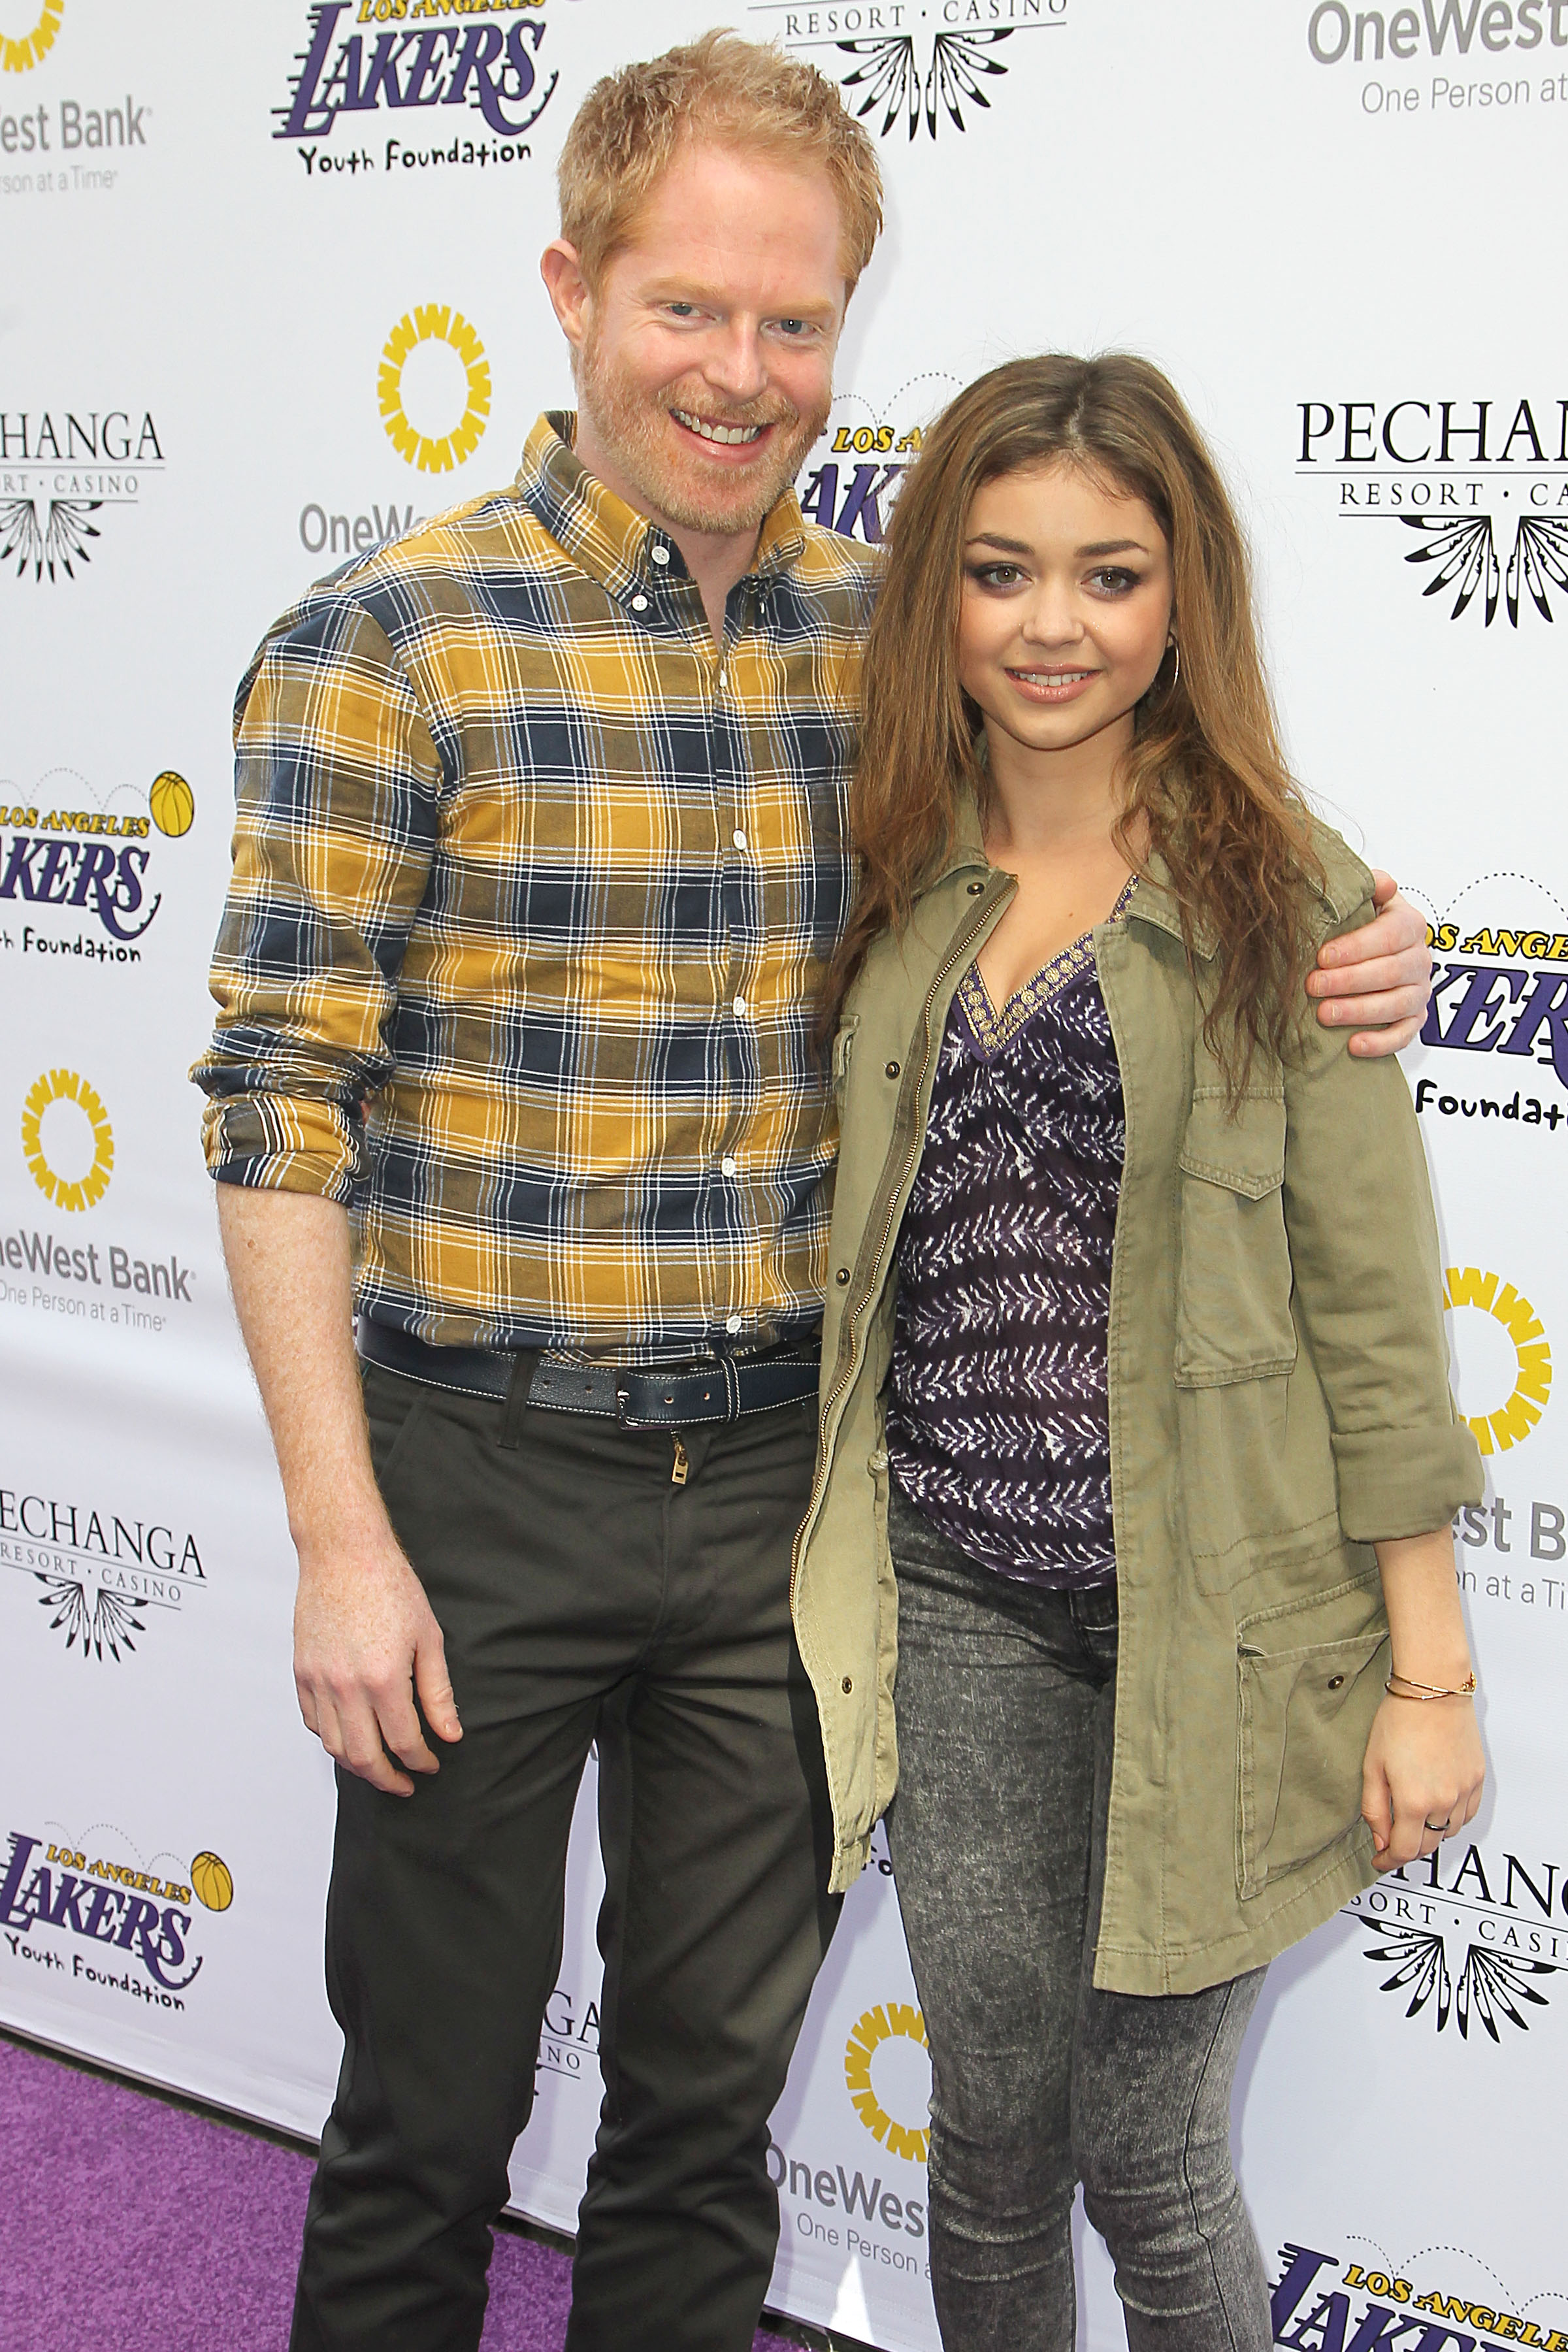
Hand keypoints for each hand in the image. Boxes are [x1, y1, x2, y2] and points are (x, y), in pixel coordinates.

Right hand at [293, 1521, 462, 1795]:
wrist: (344, 1554)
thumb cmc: (389, 1585)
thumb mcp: (428, 1637)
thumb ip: (437, 1692)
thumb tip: (449, 1732)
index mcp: (384, 1679)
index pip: (404, 1741)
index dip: (422, 1761)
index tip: (432, 1764)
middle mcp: (346, 1687)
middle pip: (365, 1757)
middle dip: (389, 1779)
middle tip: (406, 1784)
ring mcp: (319, 1681)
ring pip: (334, 1746)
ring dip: (358, 1766)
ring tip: (379, 1767)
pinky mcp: (302, 1673)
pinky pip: (313, 1721)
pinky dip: (331, 1738)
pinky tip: (350, 1737)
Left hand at [1306, 871, 1431, 1056]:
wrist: (1374, 946)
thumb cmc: (1363, 921)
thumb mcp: (1364, 898)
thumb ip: (1369, 887)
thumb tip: (1381, 882)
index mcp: (1410, 924)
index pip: (1390, 935)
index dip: (1356, 947)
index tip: (1322, 956)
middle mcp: (1420, 958)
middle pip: (1391, 972)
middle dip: (1349, 980)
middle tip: (1313, 985)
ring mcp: (1419, 990)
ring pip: (1397, 1004)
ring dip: (1359, 1011)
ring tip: (1324, 1014)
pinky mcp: (1415, 1018)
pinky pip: (1405, 1035)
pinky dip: (1381, 1043)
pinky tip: (1354, 1045)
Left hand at [1362, 1694, 1483, 1870]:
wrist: (1433, 1690)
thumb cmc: (1398, 1721)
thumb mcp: (1372, 1766)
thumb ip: (1374, 1809)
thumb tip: (1380, 1840)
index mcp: (1414, 1801)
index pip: (1404, 1850)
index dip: (1389, 1861)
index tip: (1380, 1861)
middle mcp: (1444, 1801)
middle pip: (1428, 1845)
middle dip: (1408, 1848)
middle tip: (1391, 1841)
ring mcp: (1465, 1791)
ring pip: (1448, 1832)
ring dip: (1430, 1833)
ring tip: (1413, 1819)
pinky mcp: (1477, 1779)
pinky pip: (1467, 1814)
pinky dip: (1451, 1818)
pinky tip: (1438, 1806)